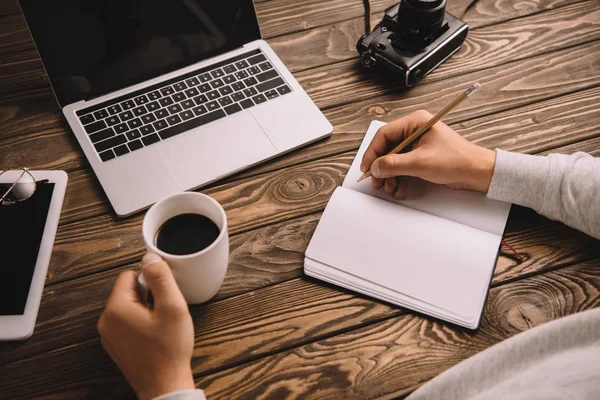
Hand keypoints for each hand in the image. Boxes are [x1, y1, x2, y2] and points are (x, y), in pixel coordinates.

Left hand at [98, 253, 194, 399]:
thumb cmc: (168, 350)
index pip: (129, 274)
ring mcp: (109, 335)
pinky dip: (141, 324)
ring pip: (129, 306)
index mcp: (116, 308)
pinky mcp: (116, 345)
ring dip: (145, 310)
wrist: (164, 385)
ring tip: (160, 326)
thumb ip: (161, 278)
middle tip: (163, 313)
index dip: (151, 281)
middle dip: (148, 296)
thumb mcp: (172, 307)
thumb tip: (150, 257)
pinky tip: (155, 336)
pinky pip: (127, 322)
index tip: (162, 297)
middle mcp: (106, 321)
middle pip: (128, 290)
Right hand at [360, 110, 495, 198]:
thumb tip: (375, 167)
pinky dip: (399, 179)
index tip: (367, 168)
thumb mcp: (420, 163)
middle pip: (387, 149)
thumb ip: (394, 164)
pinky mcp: (421, 156)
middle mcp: (415, 131)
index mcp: (415, 122)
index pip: (384, 135)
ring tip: (391, 188)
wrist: (478, 173)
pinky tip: (400, 188)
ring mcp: (418, 144)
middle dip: (381, 168)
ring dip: (390, 176)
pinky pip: (403, 166)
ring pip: (393, 160)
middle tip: (377, 182)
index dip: (372, 152)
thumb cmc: (457, 160)